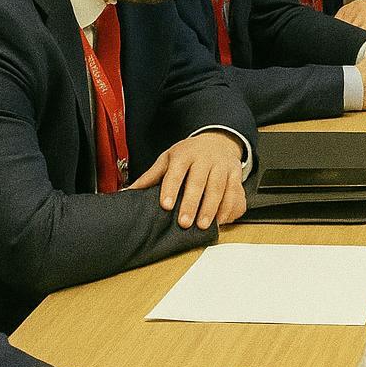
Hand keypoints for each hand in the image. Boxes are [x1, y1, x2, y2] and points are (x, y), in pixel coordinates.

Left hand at [128, 131, 245, 228]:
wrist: (217, 141)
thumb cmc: (190, 153)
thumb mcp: (169, 158)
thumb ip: (152, 176)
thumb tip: (129, 191)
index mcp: (185, 154)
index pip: (177, 171)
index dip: (171, 188)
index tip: (166, 205)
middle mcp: (206, 158)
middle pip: (199, 182)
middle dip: (192, 203)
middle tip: (184, 223)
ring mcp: (223, 166)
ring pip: (219, 188)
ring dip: (212, 208)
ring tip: (203, 225)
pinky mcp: (236, 174)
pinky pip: (235, 192)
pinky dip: (229, 207)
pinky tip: (221, 220)